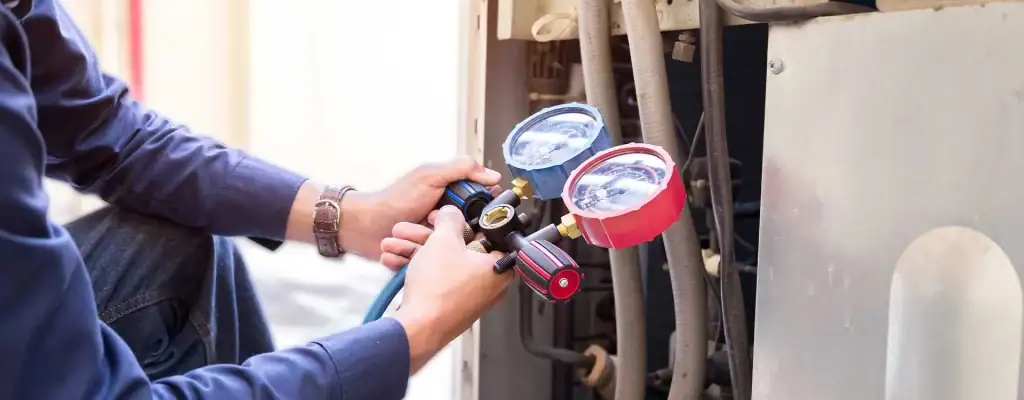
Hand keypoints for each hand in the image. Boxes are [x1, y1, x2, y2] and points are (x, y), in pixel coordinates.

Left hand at [286, 156, 500, 263]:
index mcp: (452, 199)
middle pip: (468, 234)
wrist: (363, 225)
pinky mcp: (425, 259)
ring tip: (413, 237)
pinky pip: (431, 266)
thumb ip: (460, 170)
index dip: (481, 215)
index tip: (474, 218)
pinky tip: (406, 253)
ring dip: (429, 246)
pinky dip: (418, 260)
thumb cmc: (394, 199)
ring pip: (449, 253)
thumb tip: (492, 175)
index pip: (480, 209)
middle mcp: (447, 221)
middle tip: (433, 225)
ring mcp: (436, 241)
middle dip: (451, 235)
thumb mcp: (429, 177)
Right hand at [384, 206, 512, 372]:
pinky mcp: (449, 305)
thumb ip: (450, 220)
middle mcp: (487, 284)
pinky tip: (393, 260)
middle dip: (429, 236)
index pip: (489, 236)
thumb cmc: (438, 291)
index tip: (450, 216)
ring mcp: (468, 296)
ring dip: (416, 250)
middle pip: (460, 248)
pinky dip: (417, 268)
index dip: (467, 221)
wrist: (417, 328)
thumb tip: (452, 214)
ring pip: (443, 263)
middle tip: (414, 228)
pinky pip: (436, 279)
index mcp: (499, 268)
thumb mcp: (444, 240)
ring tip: (393, 243)